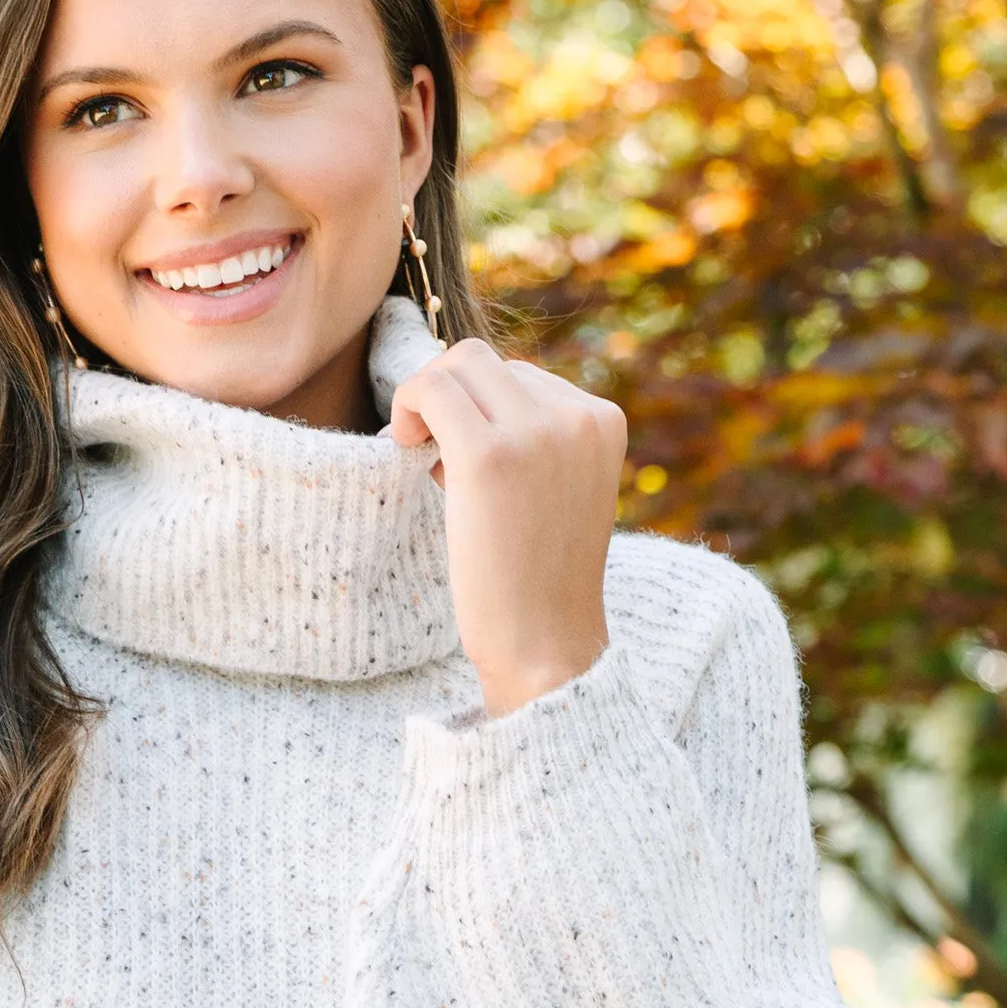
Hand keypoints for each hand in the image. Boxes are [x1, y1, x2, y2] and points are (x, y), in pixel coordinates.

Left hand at [387, 340, 626, 716]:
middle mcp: (578, 416)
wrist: (544, 646)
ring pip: (457, 366)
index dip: (481, 415)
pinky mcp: (489, 455)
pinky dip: (407, 406)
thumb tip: (454, 393)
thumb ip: (529, 439)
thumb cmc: (536, 583)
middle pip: (485, 361)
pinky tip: (403, 447)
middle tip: (437, 462)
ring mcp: (536, 432)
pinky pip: (431, 389)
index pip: (521, 375)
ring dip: (426, 402)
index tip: (470, 470)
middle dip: (450, 403)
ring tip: (425, 460)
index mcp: (603, 421)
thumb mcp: (555, 493)